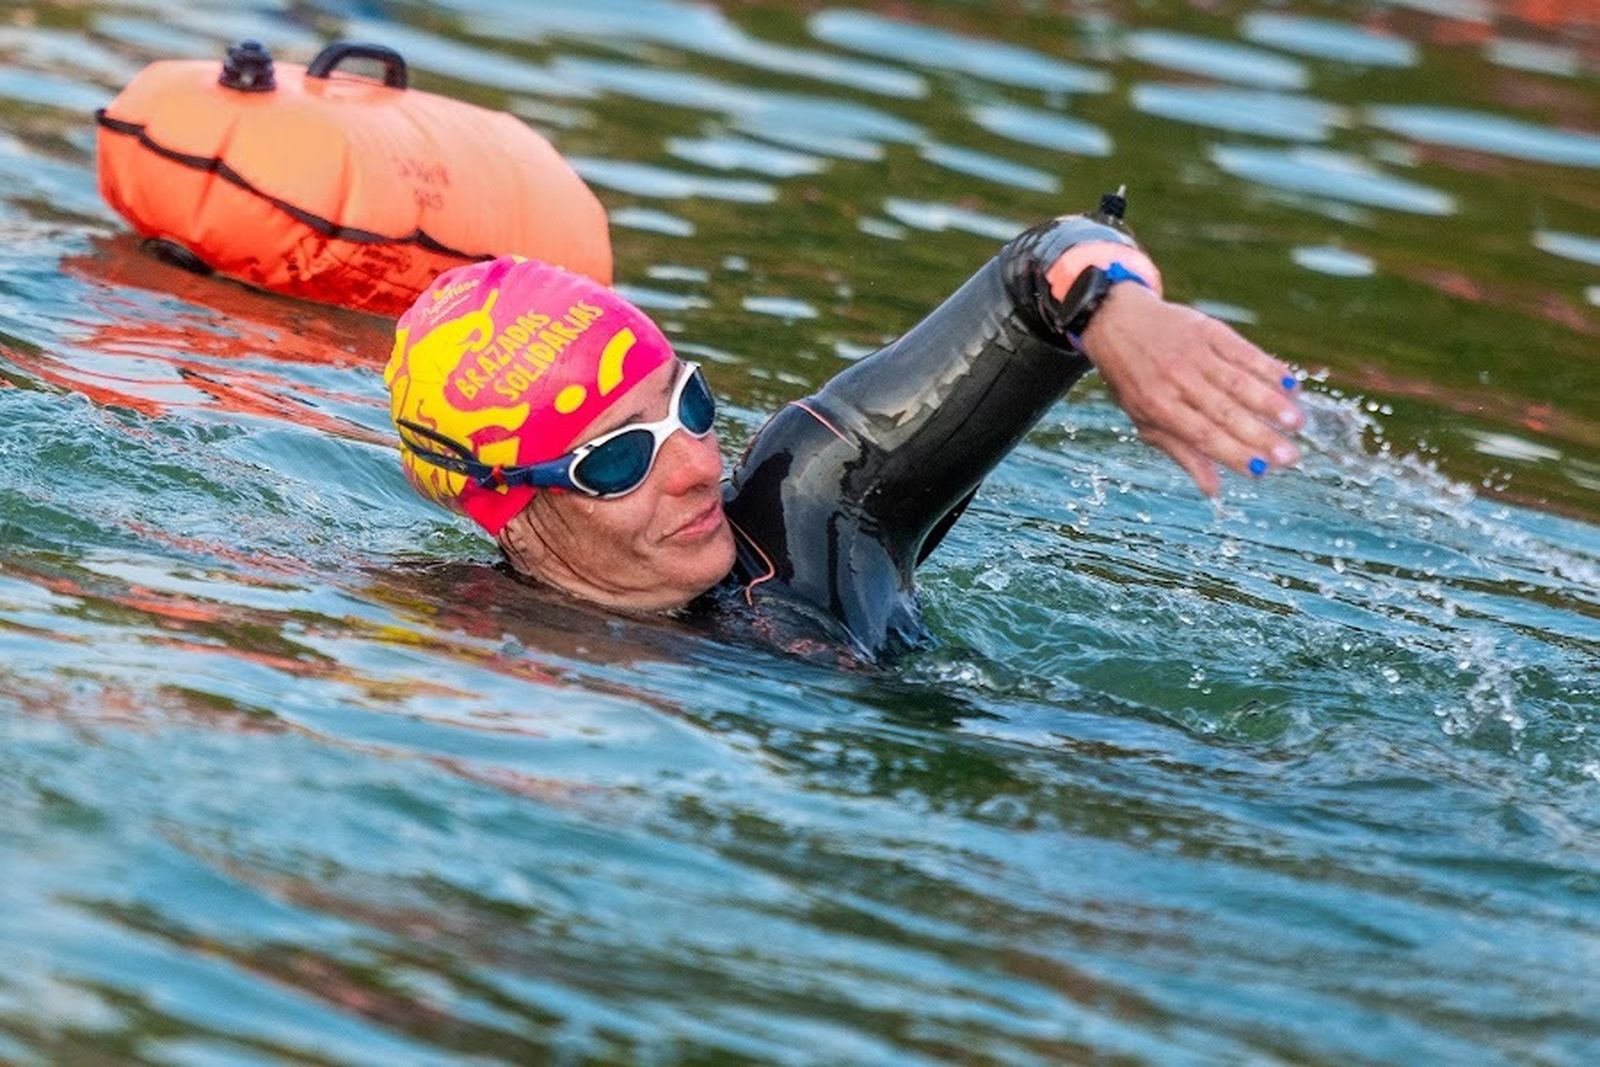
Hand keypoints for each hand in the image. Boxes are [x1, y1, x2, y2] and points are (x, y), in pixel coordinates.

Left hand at [1078, 283, 1303, 496]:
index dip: (1232, 453)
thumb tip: (1212, 491)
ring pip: (1238, 382)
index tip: (1262, 470)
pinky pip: (1243, 351)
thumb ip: (1181, 452)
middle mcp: (1176, 380)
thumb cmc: (1134, 380)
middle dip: (1260, 436)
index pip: (1201, 435)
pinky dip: (1268, 368)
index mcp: (1157, 406)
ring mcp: (1193, 353)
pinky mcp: (1208, 330)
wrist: (1117, 322)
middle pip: (1225, 412)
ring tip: (1297, 423)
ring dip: (1270, 404)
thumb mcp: (1144, 419)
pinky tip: (1290, 385)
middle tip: (1291, 457)